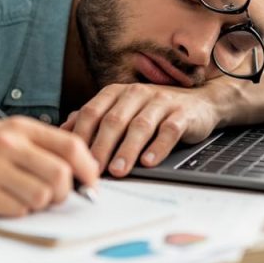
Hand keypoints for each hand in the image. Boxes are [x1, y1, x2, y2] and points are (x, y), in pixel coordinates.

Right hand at [0, 116, 98, 216]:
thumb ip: (34, 146)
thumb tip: (73, 169)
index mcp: (17, 127)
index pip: (71, 146)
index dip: (88, 168)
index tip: (89, 182)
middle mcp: (8, 144)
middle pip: (61, 177)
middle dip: (63, 193)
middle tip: (50, 196)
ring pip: (42, 197)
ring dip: (36, 204)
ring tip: (17, 197)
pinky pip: (17, 211)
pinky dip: (15, 211)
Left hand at [60, 83, 218, 176]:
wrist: (199, 102)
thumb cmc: (153, 111)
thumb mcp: (122, 110)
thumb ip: (95, 119)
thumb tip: (64, 132)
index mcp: (116, 93)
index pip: (92, 112)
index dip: (82, 135)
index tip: (73, 159)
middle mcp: (136, 93)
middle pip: (114, 120)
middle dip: (101, 146)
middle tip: (93, 170)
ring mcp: (160, 102)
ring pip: (140, 126)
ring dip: (127, 150)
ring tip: (118, 170)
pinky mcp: (183, 113)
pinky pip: (169, 130)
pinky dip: (159, 146)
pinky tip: (149, 161)